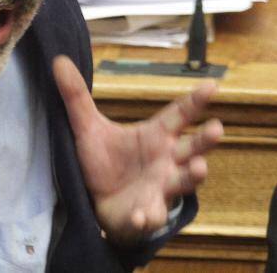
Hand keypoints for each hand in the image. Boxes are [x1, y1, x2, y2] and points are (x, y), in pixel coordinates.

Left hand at [53, 56, 223, 244]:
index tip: (212, 85)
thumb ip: (76, 96)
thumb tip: (59, 59)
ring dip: (192, 176)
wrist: (98, 203)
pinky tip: (140, 216)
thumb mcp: (86, 127)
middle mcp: (166, 161)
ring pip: (183, 182)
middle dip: (205, 140)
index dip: (195, 101)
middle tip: (217, 128)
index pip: (179, 115)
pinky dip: (146, 217)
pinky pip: (150, 216)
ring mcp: (160, 189)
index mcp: (156, 137)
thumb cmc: (104, 162)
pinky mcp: (146, 213)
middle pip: (192, 149)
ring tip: (200, 168)